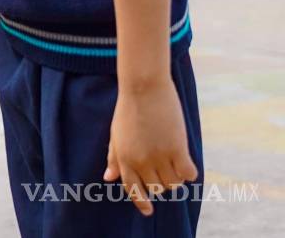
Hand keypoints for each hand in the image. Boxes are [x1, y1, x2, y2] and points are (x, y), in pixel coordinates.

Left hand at [104, 81, 197, 215]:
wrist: (143, 86)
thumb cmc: (129, 108)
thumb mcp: (116, 133)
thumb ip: (114, 157)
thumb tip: (108, 178)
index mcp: (124, 158)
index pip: (132, 189)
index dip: (141, 202)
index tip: (149, 211)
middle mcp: (141, 161)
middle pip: (158, 188)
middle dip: (162, 182)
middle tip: (164, 165)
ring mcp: (159, 156)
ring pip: (174, 184)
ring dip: (176, 176)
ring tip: (174, 159)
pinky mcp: (177, 149)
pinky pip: (188, 174)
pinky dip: (189, 171)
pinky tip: (185, 160)